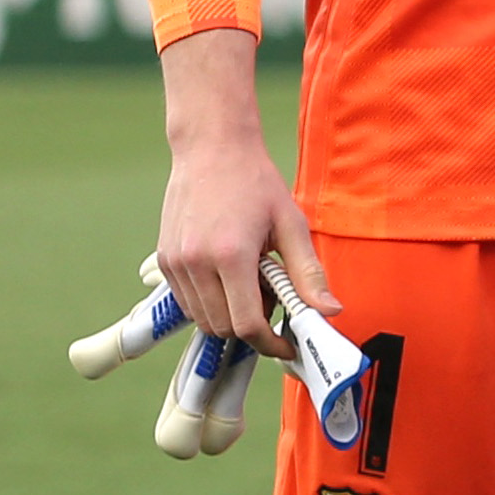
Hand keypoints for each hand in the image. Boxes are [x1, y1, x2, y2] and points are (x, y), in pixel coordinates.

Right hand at [156, 30, 330, 347]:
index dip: (271, 343)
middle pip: (223, 327)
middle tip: (277, 304)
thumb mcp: (292, 225)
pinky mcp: (164, 260)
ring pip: (203, 319)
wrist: (211, 150)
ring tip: (255, 285)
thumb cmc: (256, 184)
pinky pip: (188, 302)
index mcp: (230, 256)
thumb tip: (330, 312)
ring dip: (231, 318)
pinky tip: (232, 278)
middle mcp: (195, 263)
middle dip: (254, 329)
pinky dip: (212, 304)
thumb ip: (308, 274)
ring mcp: (175, 263)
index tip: (290, 344)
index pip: (246, 324)